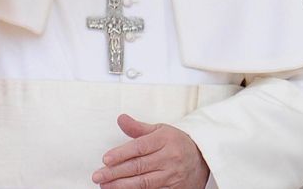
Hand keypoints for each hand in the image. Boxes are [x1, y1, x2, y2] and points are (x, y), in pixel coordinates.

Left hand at [91, 114, 208, 188]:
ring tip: (106, 185)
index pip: (139, 148)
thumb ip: (138, 128)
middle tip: (98, 176)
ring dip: (123, 185)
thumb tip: (121, 119)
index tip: (105, 159)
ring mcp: (173, 175)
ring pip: (144, 182)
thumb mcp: (160, 130)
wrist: (203, 158)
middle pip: (138, 166)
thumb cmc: (177, 143)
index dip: (121, 154)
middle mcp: (169, 158)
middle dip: (115, 172)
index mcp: (164, 140)